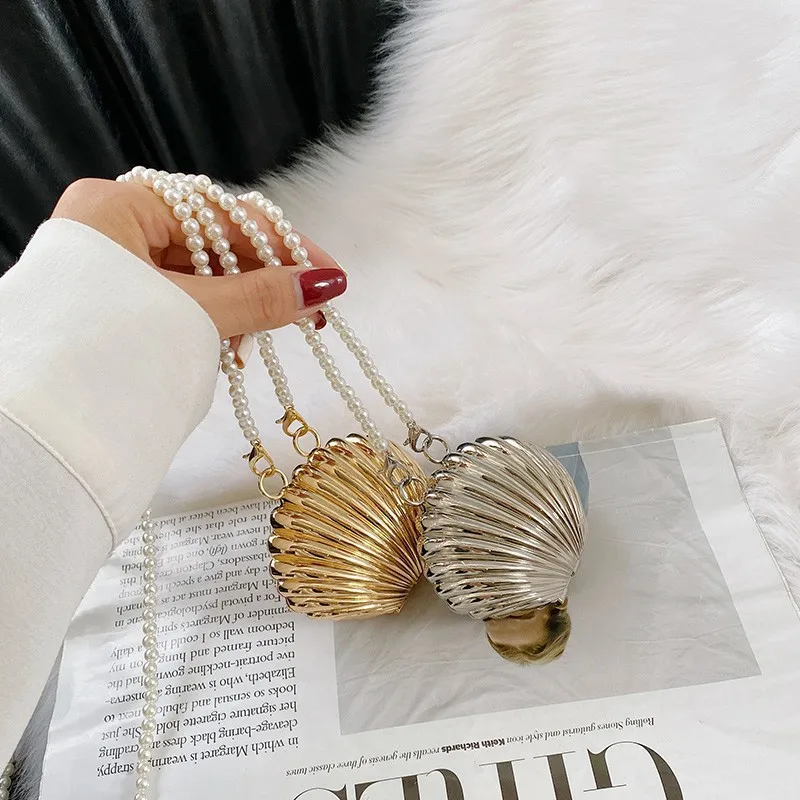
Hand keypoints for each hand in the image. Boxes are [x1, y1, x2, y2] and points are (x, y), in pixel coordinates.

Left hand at [51, 178, 345, 340]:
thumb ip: (258, 297)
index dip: (283, 245)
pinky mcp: (115, 304)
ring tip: (254, 343)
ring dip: (236, 307)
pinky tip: (228, 347)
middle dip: (259, 281)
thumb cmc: (108, 351)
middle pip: (211, 243)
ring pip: (196, 276)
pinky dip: (209, 321)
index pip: (222, 212)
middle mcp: (112, 227)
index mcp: (120, 207)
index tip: (328, 276)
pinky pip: (178, 300)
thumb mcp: (192, 315)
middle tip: (302, 314)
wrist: (38, 422)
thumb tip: (325, 283)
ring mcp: (111, 267)